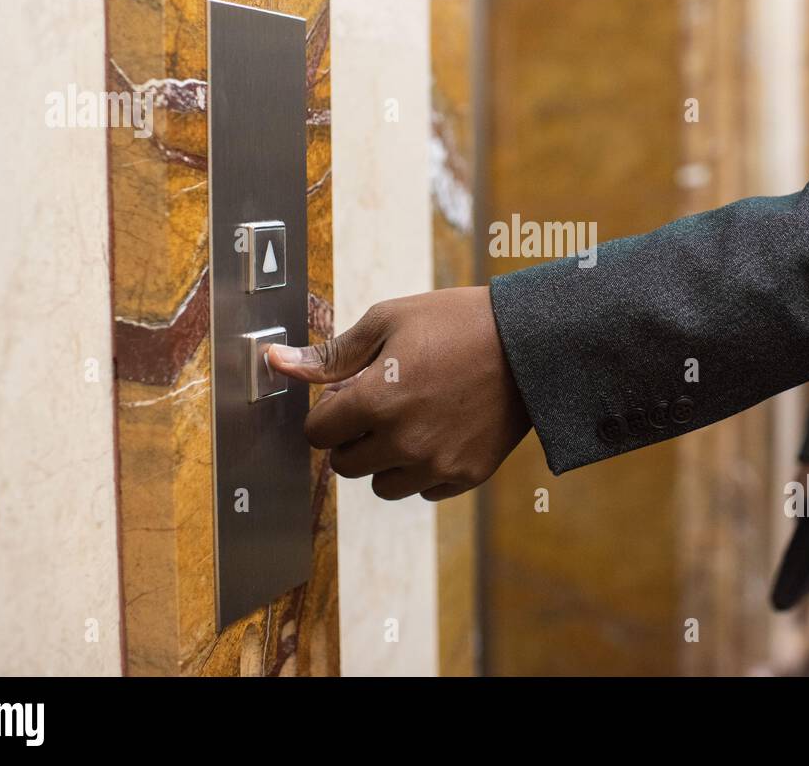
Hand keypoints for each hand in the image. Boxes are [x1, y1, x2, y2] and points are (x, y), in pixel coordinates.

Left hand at [267, 286, 532, 500]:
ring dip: (385, 457)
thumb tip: (275, 362)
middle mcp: (402, 441)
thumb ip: (331, 353)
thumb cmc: (457, 322)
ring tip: (413, 418)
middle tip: (382, 403)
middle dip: (352, 436)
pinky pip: (422, 488)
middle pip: (344, 464)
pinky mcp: (465, 475)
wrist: (532, 343)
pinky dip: (423, 467)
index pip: (316, 433)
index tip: (349, 394)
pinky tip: (442, 430)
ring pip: (381, 484)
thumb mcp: (389, 320)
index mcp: (376, 401)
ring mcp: (436, 464)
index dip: (327, 411)